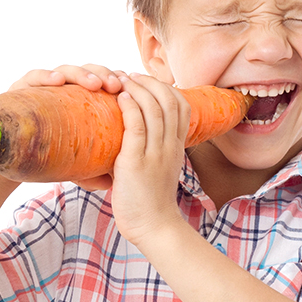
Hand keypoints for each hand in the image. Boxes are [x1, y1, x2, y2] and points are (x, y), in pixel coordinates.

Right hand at [6, 64, 126, 191]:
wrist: (8, 158)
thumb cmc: (44, 154)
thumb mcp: (71, 162)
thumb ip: (90, 169)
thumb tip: (110, 183)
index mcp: (80, 100)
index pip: (102, 82)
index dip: (117, 82)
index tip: (129, 90)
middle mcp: (63, 89)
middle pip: (88, 71)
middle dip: (104, 74)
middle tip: (115, 86)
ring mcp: (41, 86)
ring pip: (65, 70)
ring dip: (81, 74)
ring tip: (93, 84)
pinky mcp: (20, 88)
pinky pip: (34, 76)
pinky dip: (46, 76)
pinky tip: (57, 81)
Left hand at [110, 72, 189, 245]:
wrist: (154, 227)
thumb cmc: (149, 200)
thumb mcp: (156, 169)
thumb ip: (148, 150)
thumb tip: (127, 135)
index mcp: (176, 147)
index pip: (180, 106)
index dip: (164, 87)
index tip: (144, 80)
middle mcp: (169, 146)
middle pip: (168, 101)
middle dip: (148, 82)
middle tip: (129, 74)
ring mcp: (155, 154)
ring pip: (153, 109)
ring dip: (137, 89)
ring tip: (120, 78)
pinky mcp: (136, 163)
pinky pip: (136, 127)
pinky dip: (129, 108)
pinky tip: (121, 97)